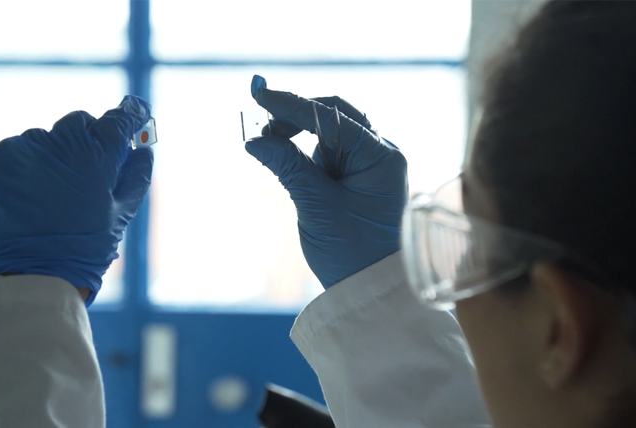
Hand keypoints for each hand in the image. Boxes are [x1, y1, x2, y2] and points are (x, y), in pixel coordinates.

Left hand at [0, 96, 152, 304]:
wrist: (21, 280)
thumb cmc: (80, 253)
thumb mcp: (118, 219)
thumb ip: (134, 179)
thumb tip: (144, 151)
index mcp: (93, 154)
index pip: (117, 120)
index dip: (129, 117)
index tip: (136, 112)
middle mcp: (55, 142)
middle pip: (77, 125)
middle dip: (86, 141)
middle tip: (88, 173)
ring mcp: (18, 150)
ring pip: (42, 142)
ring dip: (50, 160)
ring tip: (47, 199)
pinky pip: (12, 157)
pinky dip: (21, 172)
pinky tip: (23, 202)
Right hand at [245, 76, 406, 287]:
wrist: (372, 291)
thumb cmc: (352, 252)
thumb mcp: (315, 206)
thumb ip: (287, 166)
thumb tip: (254, 139)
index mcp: (380, 156)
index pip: (331, 115)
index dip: (291, 103)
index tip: (258, 93)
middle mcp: (381, 154)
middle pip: (334, 115)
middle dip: (296, 116)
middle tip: (263, 130)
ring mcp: (371, 166)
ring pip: (331, 133)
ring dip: (300, 136)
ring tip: (274, 153)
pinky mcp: (359, 179)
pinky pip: (330, 154)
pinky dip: (307, 153)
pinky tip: (290, 165)